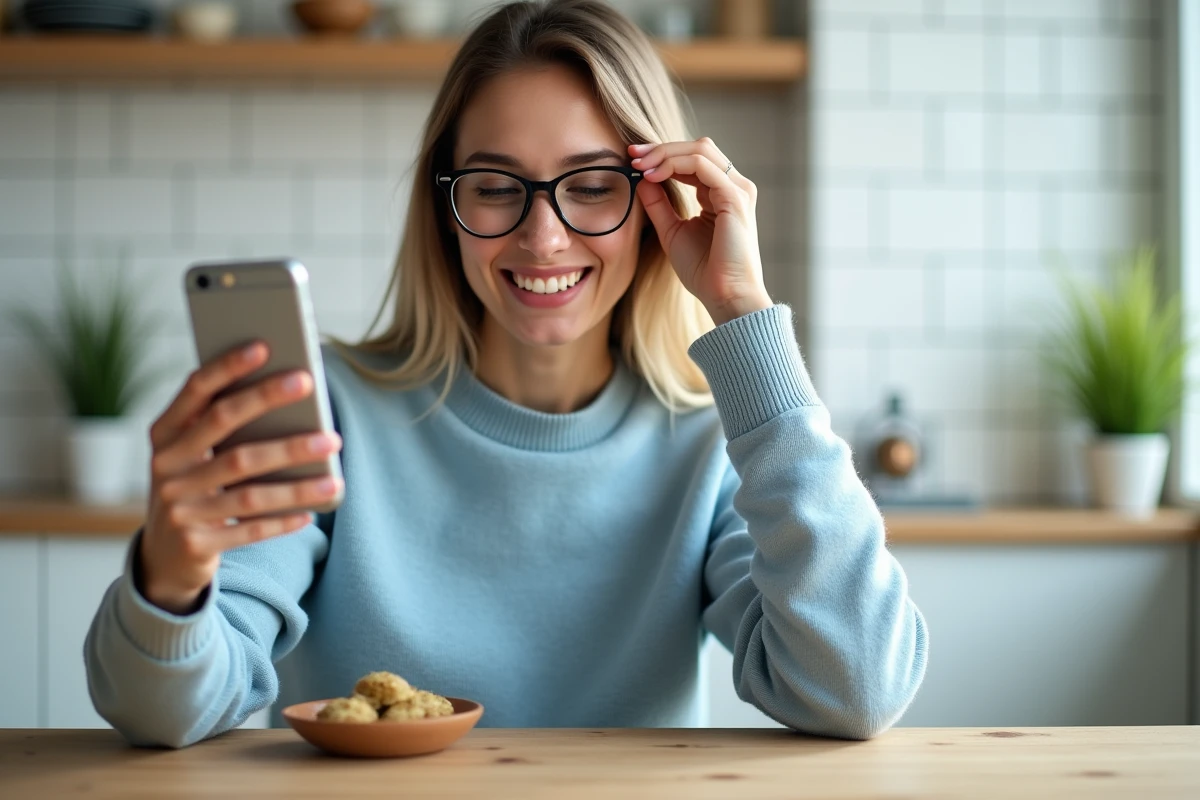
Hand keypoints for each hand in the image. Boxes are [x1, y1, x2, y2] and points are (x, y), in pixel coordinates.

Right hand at [138, 342, 342, 614]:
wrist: (163, 556)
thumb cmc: (194, 486)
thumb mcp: (193, 455)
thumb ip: (222, 427)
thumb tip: (286, 390)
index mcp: (163, 436)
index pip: (194, 392)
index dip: (227, 368)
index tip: (264, 345)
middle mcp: (165, 469)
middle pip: (224, 430)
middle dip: (267, 401)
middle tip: (309, 383)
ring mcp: (178, 509)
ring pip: (248, 488)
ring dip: (296, 475)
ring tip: (334, 458)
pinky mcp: (196, 544)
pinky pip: (251, 530)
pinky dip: (284, 519)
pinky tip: (313, 509)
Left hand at [629, 138, 772, 324]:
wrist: (725, 296)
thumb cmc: (705, 272)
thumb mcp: (672, 231)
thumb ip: (659, 204)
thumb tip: (641, 178)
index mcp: (722, 194)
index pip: (694, 159)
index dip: (663, 154)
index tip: (633, 158)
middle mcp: (734, 187)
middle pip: (698, 147)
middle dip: (662, 147)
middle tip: (632, 153)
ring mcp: (737, 190)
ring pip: (700, 150)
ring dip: (665, 153)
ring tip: (640, 164)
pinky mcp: (734, 197)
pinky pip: (702, 166)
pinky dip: (674, 165)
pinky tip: (653, 175)